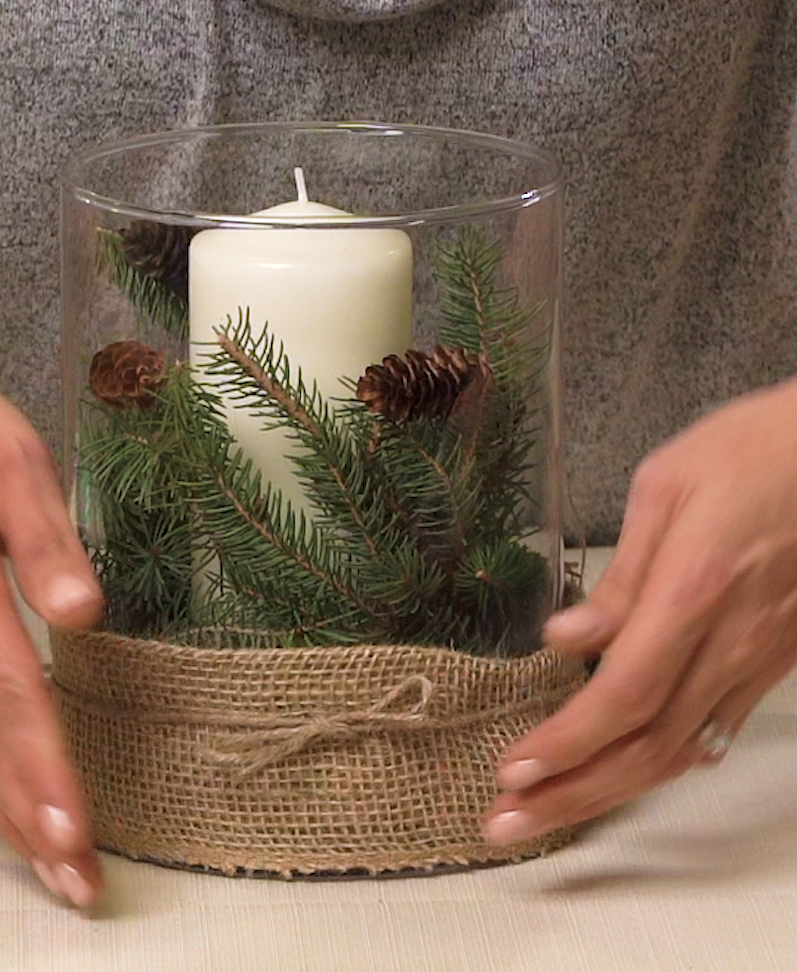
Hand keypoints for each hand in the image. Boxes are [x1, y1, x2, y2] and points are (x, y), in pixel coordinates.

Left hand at [484, 380, 796, 845]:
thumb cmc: (749, 452)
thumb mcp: (667, 486)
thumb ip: (621, 575)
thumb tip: (564, 639)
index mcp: (694, 592)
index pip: (624, 693)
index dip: (568, 742)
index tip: (513, 770)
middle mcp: (730, 643)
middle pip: (647, 744)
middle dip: (572, 792)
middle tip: (506, 822)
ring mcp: (757, 661)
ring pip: (681, 751)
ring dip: (609, 790)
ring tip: (547, 813)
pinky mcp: (773, 663)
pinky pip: (714, 731)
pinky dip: (663, 764)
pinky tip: (624, 777)